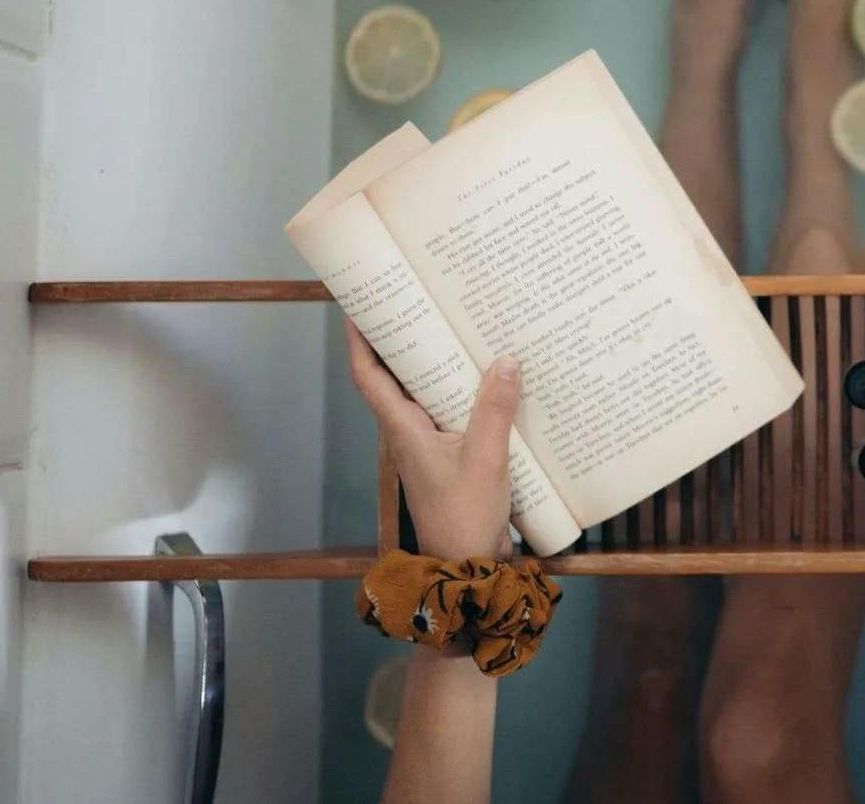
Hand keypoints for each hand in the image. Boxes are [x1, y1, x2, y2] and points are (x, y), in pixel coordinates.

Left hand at [345, 320, 516, 559]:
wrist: (467, 564)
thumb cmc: (463, 517)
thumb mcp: (485, 458)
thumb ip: (494, 409)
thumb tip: (506, 360)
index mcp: (402, 429)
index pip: (368, 376)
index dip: (358, 340)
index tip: (358, 305)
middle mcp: (409, 433)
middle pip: (394, 377)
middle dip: (400, 339)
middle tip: (417, 301)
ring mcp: (429, 445)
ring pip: (424, 393)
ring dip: (434, 363)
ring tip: (455, 328)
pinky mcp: (451, 455)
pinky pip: (451, 412)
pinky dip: (464, 390)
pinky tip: (490, 378)